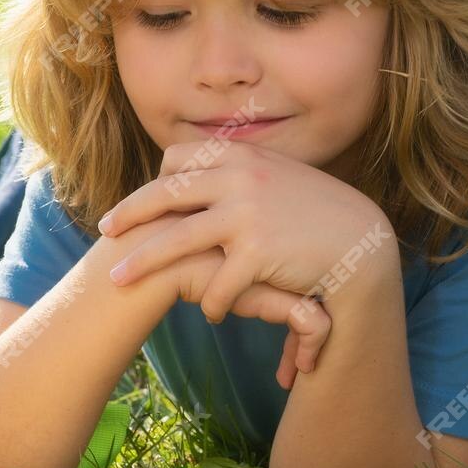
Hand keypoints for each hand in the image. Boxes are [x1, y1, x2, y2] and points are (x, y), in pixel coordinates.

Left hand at [96, 140, 392, 371]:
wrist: (362, 240)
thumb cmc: (321, 211)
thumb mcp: (280, 175)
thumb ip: (244, 170)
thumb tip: (208, 168)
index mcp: (241, 155)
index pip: (179, 159)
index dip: (156, 180)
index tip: (141, 200)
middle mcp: (239, 177)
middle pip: (164, 194)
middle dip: (129, 213)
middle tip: (105, 229)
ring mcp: (246, 214)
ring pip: (177, 240)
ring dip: (143, 263)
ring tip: (118, 279)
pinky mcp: (257, 252)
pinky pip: (219, 282)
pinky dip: (212, 301)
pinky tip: (211, 312)